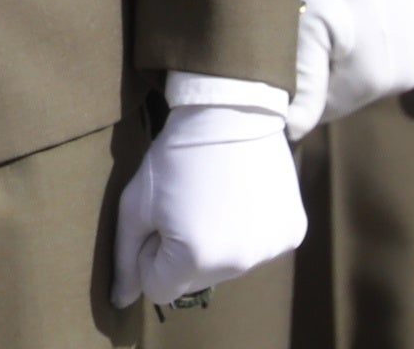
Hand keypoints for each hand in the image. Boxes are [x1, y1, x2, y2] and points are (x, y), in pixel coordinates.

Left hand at [116, 88, 305, 307]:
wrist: (229, 110)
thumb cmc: (174, 156)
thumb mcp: (135, 204)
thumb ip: (125, 258)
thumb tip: (120, 302)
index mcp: (195, 258)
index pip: (160, 289)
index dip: (151, 255)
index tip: (158, 219)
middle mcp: (238, 263)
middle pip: (196, 280)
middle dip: (183, 252)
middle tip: (186, 203)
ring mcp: (270, 249)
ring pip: (228, 266)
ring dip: (216, 242)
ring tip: (215, 196)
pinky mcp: (292, 233)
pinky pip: (259, 248)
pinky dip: (248, 230)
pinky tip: (242, 196)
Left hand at [285, 0, 413, 136]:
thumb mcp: (308, 17)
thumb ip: (302, 77)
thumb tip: (292, 129)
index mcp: (368, 82)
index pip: (319, 109)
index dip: (298, 86)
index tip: (287, 53)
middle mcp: (400, 83)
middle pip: (343, 95)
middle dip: (321, 72)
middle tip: (310, 27)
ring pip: (364, 80)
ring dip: (346, 61)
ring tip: (336, 19)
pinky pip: (387, 62)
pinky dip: (369, 48)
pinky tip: (360, 16)